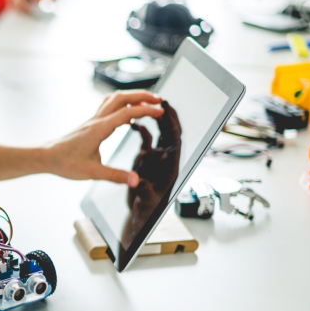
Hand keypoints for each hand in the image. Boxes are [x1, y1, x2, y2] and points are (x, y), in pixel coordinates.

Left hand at [43, 91, 164, 185]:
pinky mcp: (90, 124)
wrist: (46, 157)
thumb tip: (135, 180)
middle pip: (121, 98)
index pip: (127, 112)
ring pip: (114, 99)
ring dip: (132, 97)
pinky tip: (129, 117)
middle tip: (159, 100)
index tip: (161, 111)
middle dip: (142, 95)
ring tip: (147, 101)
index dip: (146, 110)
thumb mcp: (92, 172)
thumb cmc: (64, 163)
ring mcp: (92, 121)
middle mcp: (96, 121)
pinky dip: (122, 105)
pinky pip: (108, 107)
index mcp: (99, 129)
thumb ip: (115, 176)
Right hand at [120, 101, 181, 247]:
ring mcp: (156, 156)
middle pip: (170, 131)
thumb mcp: (143, 198)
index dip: (172, 123)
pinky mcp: (146, 157)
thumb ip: (142, 189)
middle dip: (167, 115)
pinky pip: (148, 137)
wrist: (140, 211)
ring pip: (160, 131)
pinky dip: (142, 128)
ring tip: (149, 104)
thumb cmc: (145, 207)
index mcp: (170, 164)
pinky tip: (134, 122)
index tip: (167, 109)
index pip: (175, 138)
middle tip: (161, 99)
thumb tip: (140, 183)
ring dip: (156, 118)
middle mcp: (165, 157)